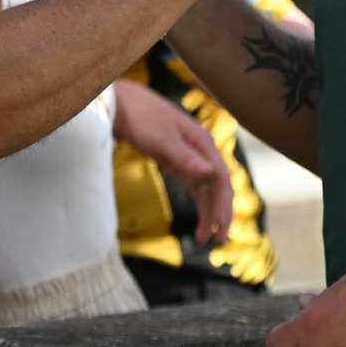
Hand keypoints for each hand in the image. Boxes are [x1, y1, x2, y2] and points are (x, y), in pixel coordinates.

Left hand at [112, 79, 233, 244]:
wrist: (122, 105)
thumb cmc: (142, 117)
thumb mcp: (161, 138)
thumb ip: (185, 157)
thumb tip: (210, 172)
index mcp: (203, 142)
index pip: (221, 178)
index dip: (223, 204)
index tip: (220, 228)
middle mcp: (202, 151)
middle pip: (219, 186)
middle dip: (221, 213)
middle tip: (219, 242)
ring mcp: (191, 157)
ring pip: (208, 190)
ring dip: (210, 214)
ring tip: (207, 240)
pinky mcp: (179, 163)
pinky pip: (196, 188)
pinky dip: (199, 206)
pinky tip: (198, 224)